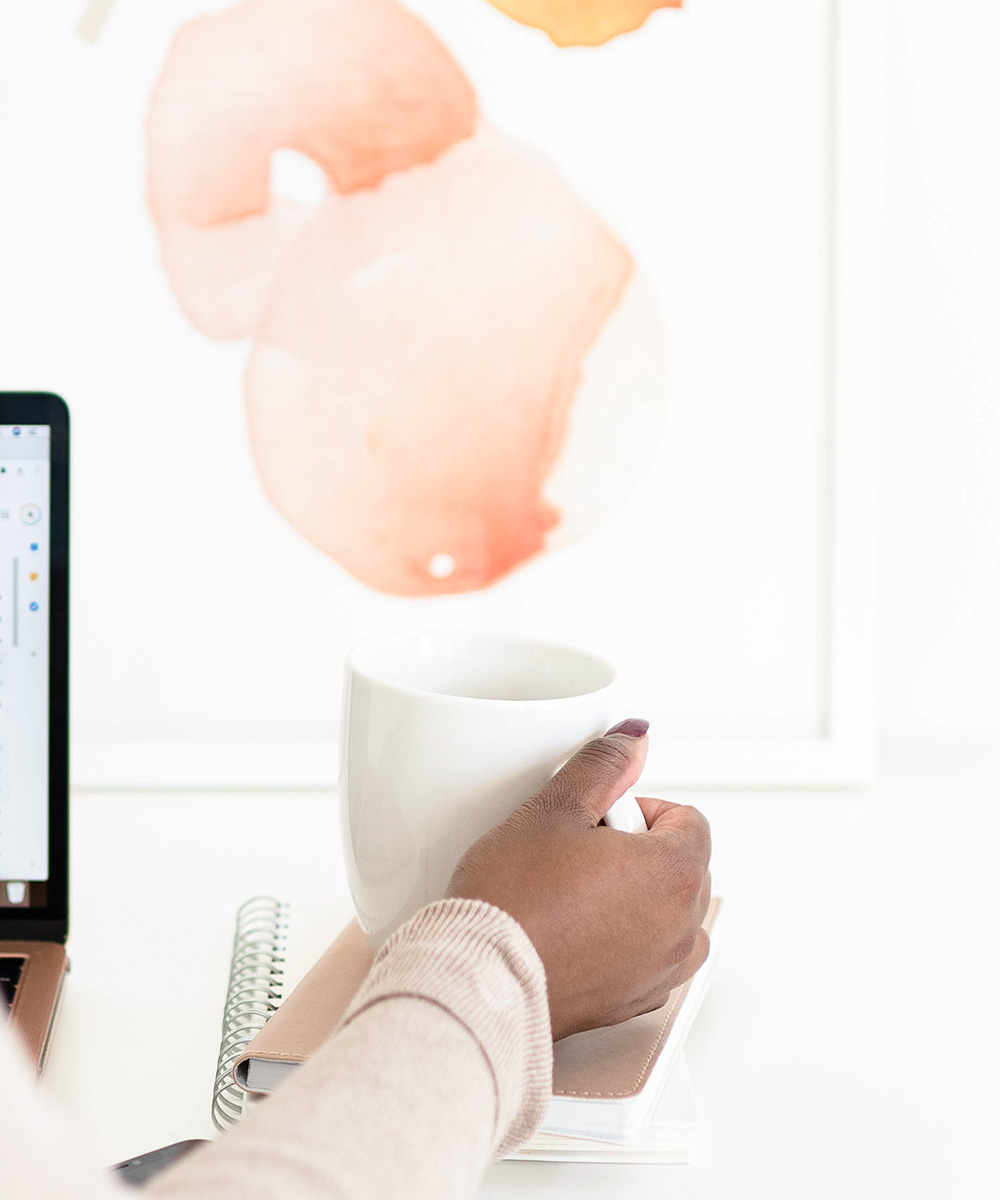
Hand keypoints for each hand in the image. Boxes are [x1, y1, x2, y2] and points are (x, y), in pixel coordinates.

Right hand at [446, 721, 711, 1040]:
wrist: (479, 978)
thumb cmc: (513, 900)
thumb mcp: (554, 808)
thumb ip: (603, 766)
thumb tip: (634, 738)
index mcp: (673, 875)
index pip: (690, 821)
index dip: (640, 808)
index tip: (598, 816)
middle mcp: (680, 929)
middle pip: (684, 867)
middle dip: (640, 851)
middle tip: (580, 851)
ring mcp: (657, 973)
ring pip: (671, 917)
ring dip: (640, 899)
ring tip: (580, 892)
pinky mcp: (629, 1003)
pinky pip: (648, 961)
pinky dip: (626, 943)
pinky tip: (576, 931)